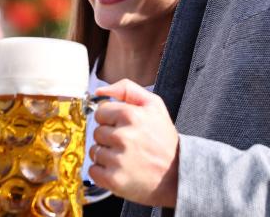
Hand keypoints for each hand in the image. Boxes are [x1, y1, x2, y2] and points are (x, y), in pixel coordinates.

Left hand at [89, 79, 179, 207]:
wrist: (176, 174)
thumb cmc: (163, 139)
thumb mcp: (154, 105)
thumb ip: (126, 89)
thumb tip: (99, 91)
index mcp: (131, 115)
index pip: (100, 112)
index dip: (110, 119)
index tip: (122, 126)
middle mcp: (123, 136)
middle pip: (97, 132)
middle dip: (109, 137)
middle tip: (127, 144)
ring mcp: (118, 159)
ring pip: (95, 151)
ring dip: (106, 155)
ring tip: (125, 157)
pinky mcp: (114, 179)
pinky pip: (93, 171)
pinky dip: (103, 172)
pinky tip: (119, 170)